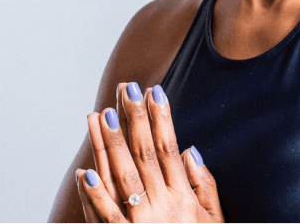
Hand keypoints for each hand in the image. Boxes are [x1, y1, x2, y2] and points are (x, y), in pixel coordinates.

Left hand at [75, 81, 223, 223]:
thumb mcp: (214, 221)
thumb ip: (205, 185)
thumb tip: (190, 150)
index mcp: (183, 197)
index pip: (168, 148)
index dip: (161, 118)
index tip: (153, 91)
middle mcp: (163, 206)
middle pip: (144, 154)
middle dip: (134, 118)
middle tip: (126, 89)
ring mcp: (142, 223)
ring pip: (122, 177)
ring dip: (110, 145)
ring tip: (100, 115)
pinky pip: (107, 217)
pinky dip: (95, 195)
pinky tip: (84, 171)